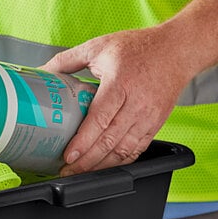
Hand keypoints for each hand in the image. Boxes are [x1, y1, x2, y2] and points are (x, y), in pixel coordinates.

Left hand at [41, 27, 192, 175]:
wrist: (178, 50)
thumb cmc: (138, 47)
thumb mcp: (98, 47)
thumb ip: (67, 59)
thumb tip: (42, 71)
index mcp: (120, 84)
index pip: (99, 119)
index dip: (83, 141)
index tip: (68, 155)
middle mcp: (137, 103)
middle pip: (110, 140)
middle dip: (86, 160)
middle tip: (67, 170)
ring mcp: (149, 117)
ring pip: (124, 150)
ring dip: (101, 165)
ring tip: (80, 171)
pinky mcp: (156, 124)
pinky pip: (138, 150)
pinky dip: (120, 161)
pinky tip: (104, 165)